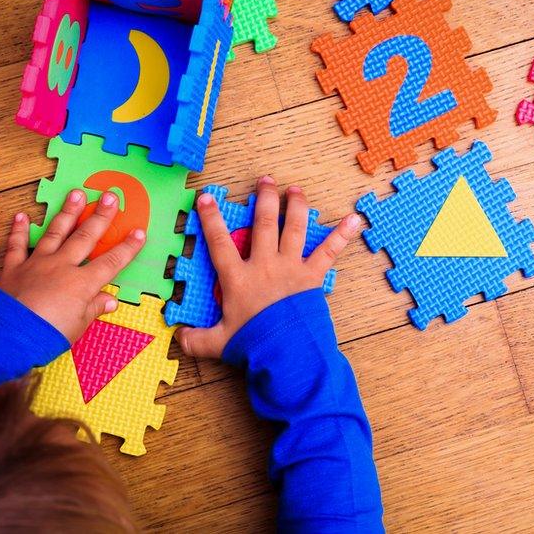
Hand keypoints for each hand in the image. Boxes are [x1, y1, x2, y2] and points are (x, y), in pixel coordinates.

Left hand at [0, 190, 145, 342]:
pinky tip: (22, 216)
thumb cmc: (49, 335)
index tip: (139, 232)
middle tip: (109, 196)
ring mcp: (37, 264)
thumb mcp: (79, 326)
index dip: (127, 247)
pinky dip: (19, 231)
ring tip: (76, 194)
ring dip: (67, 213)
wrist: (11, 338)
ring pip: (55, 233)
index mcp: (82, 283)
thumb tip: (110, 300)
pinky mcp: (14, 269)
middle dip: (100, 216)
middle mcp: (62, 267)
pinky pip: (17, 246)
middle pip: (86, 237)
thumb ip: (94, 308)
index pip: (111, 262)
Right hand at [176, 176, 360, 358]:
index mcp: (238, 278)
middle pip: (263, 224)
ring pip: (293, 229)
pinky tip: (355, 220)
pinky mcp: (312, 276)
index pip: (219, 242)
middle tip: (266, 180)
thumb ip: (197, 339)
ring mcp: (291, 267)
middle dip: (264, 199)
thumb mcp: (219, 343)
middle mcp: (264, 265)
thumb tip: (178, 338)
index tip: (207, 197)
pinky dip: (342, 235)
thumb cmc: (254, 345)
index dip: (211, 218)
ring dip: (295, 206)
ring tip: (296, 190)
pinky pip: (328, 252)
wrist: (287, 353)